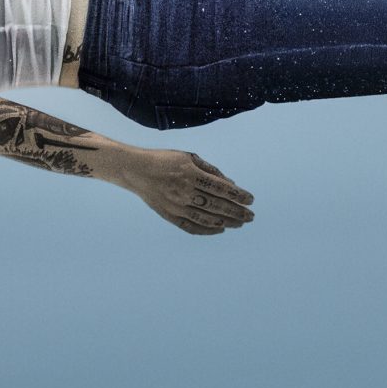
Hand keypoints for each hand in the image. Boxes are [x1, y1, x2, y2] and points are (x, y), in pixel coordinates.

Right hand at [115, 147, 255, 234]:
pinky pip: (191, 227)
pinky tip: (220, 229)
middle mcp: (184, 191)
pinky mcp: (169, 215)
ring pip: (206, 218)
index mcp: (191, 174)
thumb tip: (230, 184)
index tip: (250, 200)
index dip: (238, 195)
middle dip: (237, 212)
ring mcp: (176, 205)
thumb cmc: (165, 160)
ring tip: (239, 223)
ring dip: (226, 222)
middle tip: (250, 216)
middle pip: (217, 205)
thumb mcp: (188, 157)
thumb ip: (210, 170)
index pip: (221, 188)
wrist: (136, 170)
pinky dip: (207, 230)